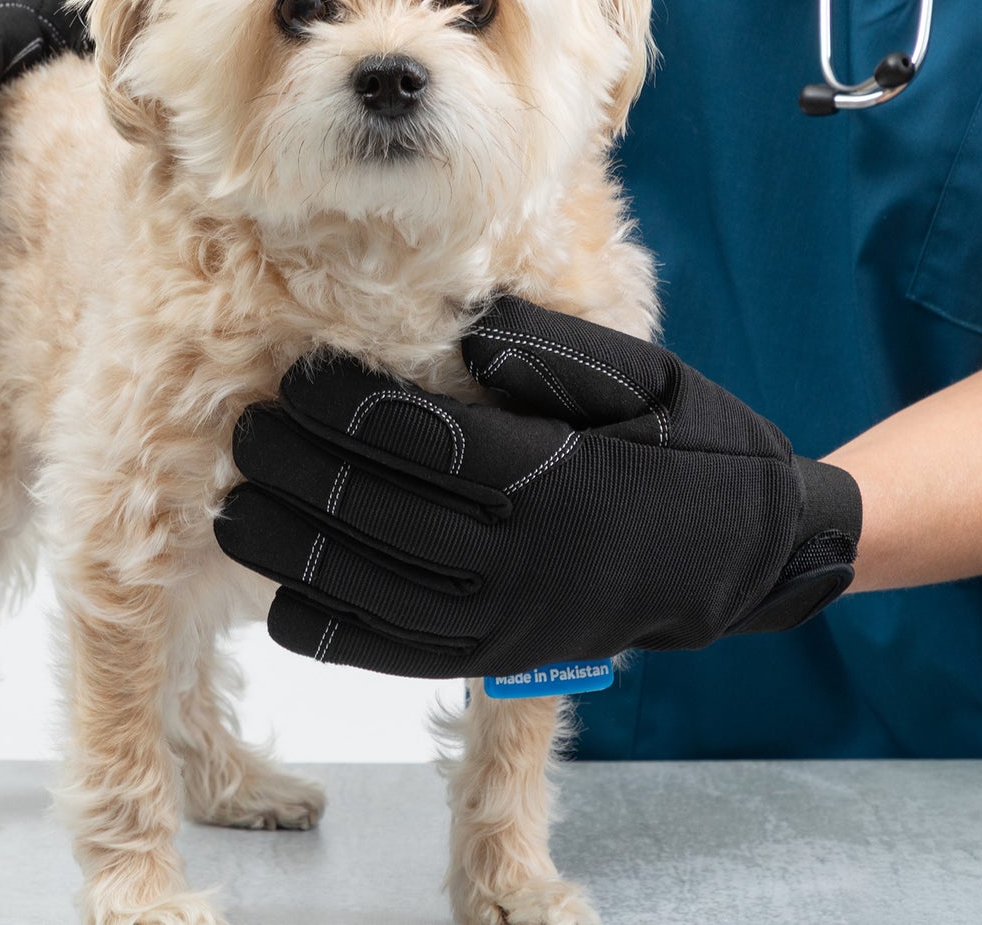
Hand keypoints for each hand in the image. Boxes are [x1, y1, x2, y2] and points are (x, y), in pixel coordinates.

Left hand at [214, 296, 861, 677]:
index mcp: (553, 475)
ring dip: (290, 553)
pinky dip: (330, 633)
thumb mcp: (642, 377)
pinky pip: (396, 656)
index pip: (419, 440)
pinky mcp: (498, 658)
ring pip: (370, 593)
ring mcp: (506, 620)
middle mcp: (522, 557)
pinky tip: (284, 597)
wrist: (745, 558)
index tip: (294, 377)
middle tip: (243, 432)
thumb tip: (460, 322)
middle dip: (295, 471)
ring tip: (236, 509)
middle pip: (376, 513)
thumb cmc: (688, 449)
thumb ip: (549, 348)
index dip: (343, 408)